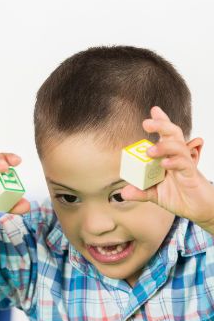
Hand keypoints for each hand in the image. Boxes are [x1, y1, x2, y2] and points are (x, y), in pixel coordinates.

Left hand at [121, 106, 213, 229]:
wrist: (198, 210)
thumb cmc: (179, 196)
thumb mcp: (155, 194)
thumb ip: (140, 191)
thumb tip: (123, 192)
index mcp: (168, 156)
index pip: (166, 135)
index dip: (162, 121)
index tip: (154, 110)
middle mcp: (177, 156)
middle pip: (173, 134)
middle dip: (162, 125)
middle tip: (147, 122)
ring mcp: (185, 164)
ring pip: (178, 147)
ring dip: (164, 146)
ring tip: (150, 151)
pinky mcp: (191, 175)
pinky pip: (184, 164)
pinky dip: (174, 162)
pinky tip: (164, 164)